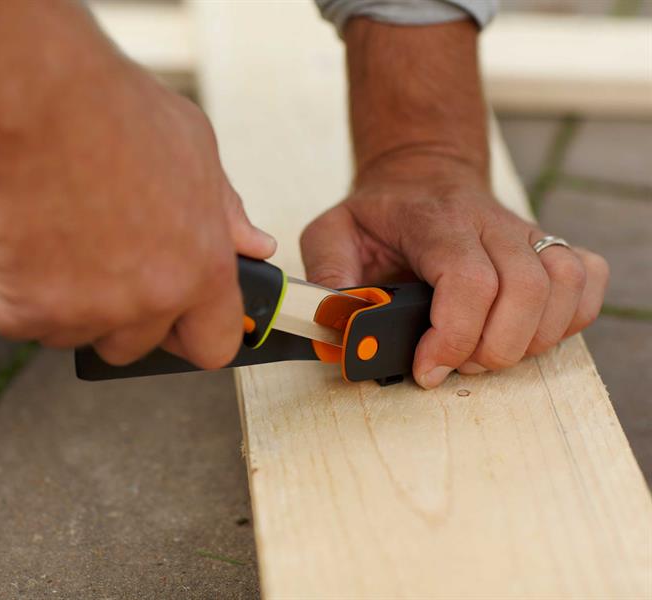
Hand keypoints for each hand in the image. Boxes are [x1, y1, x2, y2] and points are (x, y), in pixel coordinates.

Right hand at [0, 0, 274, 367]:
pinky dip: (12, 291)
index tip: (177, 325)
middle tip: (99, 260)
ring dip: (63, 302)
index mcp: (203, 271)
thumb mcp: (198, 152)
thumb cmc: (118, 113)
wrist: (38, 98)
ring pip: (74, 334)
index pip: (214, 346)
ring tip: (58, 235)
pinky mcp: (26, 309)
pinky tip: (21, 240)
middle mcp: (152, 301)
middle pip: (135, 347)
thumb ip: (226, 214)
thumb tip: (254, 246)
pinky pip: (20, 322)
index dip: (193, 335)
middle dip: (119, 315)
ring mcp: (89, 311)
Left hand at [300, 157, 608, 388]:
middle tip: (454, 363)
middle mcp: (490, 224)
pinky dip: (571, 317)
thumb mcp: (331, 233)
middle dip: (492, 350)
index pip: (468, 280)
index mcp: (436, 222)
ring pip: (563, 287)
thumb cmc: (379, 214)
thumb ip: (327, 275)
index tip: (428, 368)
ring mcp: (526, 232)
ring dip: (531, 339)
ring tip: (486, 349)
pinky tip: (530, 329)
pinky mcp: (548, 244)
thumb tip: (335, 325)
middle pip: (525, 292)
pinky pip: (588, 279)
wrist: (420, 175)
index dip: (454, 336)